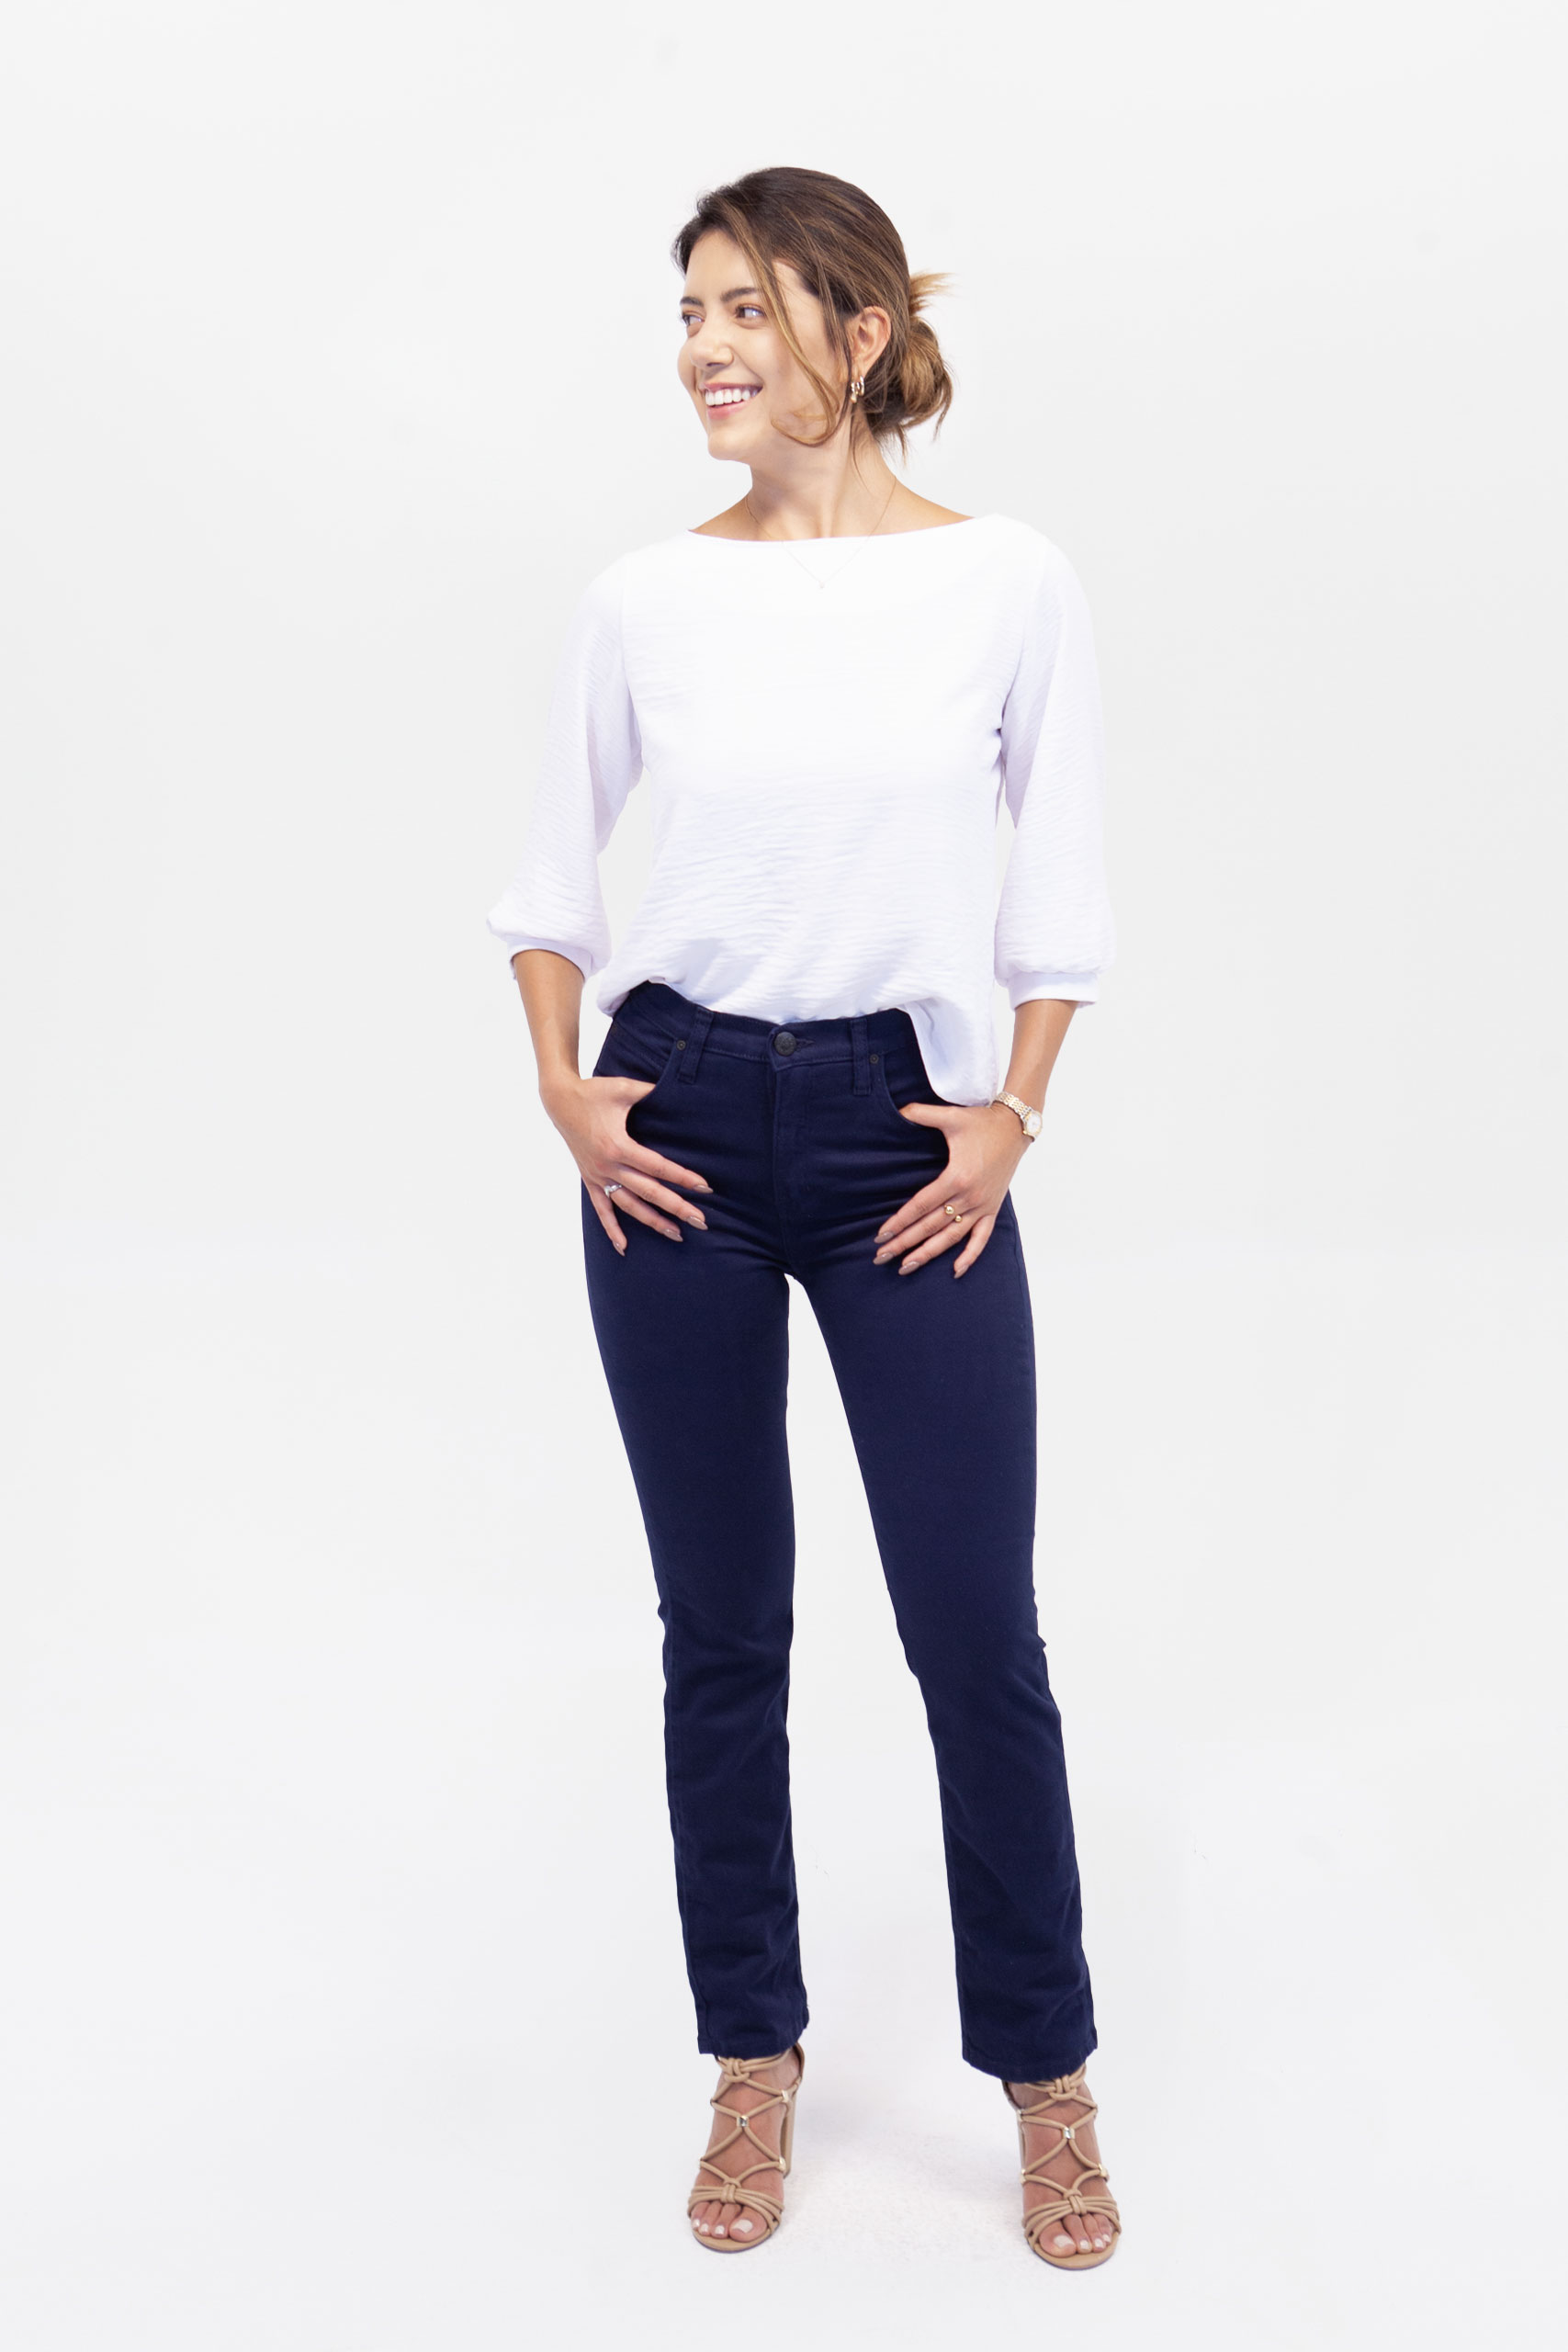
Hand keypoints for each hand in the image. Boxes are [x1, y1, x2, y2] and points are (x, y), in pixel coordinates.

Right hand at [543, 1073, 712, 1255]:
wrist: (559, 1100)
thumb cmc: (593, 1092)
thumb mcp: (624, 1088)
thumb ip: (650, 1091)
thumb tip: (676, 1089)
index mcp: (618, 1146)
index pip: (657, 1167)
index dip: (682, 1177)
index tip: (704, 1188)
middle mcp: (608, 1166)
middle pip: (648, 1192)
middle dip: (676, 1207)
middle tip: (701, 1221)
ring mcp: (598, 1176)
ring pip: (629, 1206)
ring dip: (653, 1222)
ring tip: (677, 1235)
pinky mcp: (590, 1180)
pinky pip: (601, 1210)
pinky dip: (612, 1229)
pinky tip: (624, 1247)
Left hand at [871, 1101, 1028, 1276]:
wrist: (1016, 1127)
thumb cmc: (982, 1122)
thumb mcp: (951, 1116)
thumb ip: (921, 1113)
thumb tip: (898, 1109)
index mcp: (956, 1177)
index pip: (921, 1206)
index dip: (899, 1222)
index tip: (881, 1235)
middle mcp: (969, 1197)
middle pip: (930, 1226)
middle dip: (904, 1243)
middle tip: (881, 1257)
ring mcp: (982, 1206)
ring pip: (951, 1237)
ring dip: (928, 1254)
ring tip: (906, 1267)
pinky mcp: (993, 1209)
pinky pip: (981, 1238)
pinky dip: (969, 1256)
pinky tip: (955, 1271)